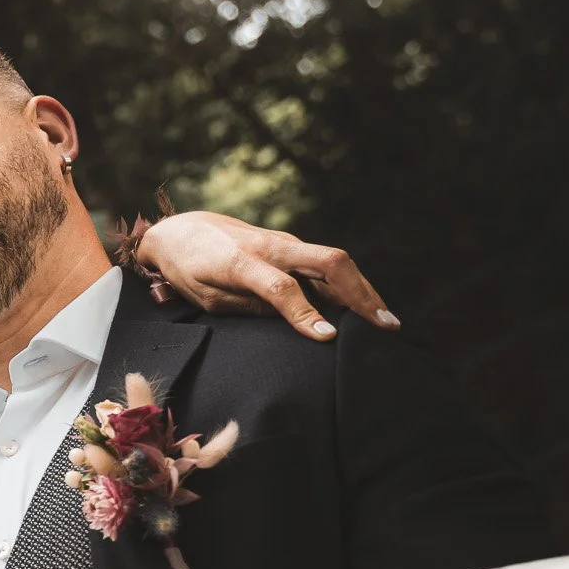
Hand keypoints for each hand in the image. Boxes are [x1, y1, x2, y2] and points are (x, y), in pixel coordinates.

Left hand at [135, 211, 399, 341]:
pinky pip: (327, 264)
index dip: (305, 314)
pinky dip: (351, 284)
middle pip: (327, 262)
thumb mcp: (207, 298)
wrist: (183, 230)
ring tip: (386, 321)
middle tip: (383, 325)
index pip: (280, 288)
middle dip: (359, 293)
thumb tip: (291, 323)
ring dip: (363, 289)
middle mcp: (270, 246)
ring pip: (335, 261)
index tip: (329, 338)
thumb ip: (247, 307)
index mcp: (240, 262)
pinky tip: (368, 306)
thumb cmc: (191, 270)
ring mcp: (285, 243)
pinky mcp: (291, 246)